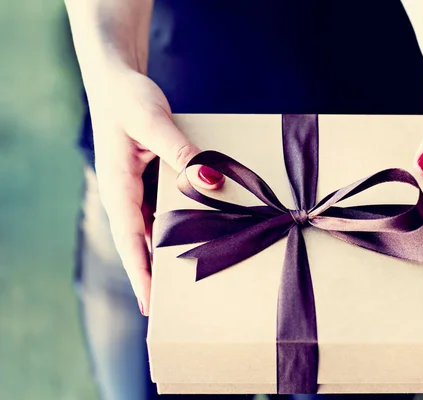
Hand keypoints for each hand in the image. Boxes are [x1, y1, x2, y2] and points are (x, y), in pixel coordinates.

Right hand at [88, 68, 224, 315]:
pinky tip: (191, 237)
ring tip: (185, 283)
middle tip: (173, 309)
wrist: (117, 82)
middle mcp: (123, 195)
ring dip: (164, 256)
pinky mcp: (145, 181)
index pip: (130, 241)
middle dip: (153, 277)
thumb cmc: (129, 99)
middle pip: (139, 246)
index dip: (141, 275)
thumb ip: (182, 153)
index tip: (151, 307)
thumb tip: (212, 183)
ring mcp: (133, 190)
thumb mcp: (154, 121)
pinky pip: (159, 213)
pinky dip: (173, 229)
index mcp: (118, 187)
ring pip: (150, 232)